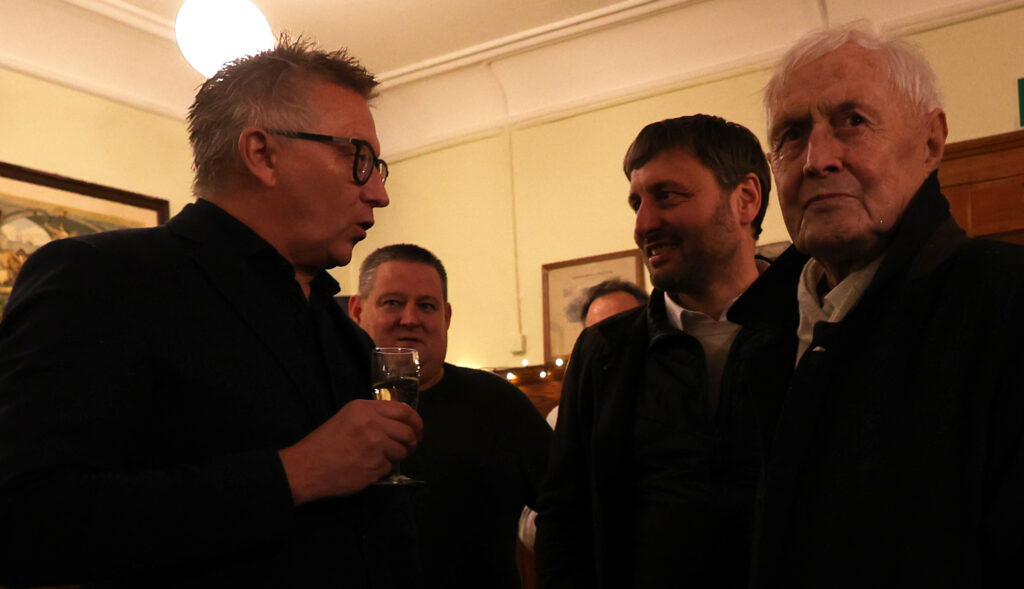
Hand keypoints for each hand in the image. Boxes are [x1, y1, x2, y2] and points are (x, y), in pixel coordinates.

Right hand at [278, 399, 422, 504]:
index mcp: (364, 408)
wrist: (306, 467)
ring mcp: (375, 446)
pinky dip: (382, 470)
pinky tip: (367, 468)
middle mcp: (373, 424)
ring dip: (396, 457)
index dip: (415, 421)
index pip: (404, 410)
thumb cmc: (324, 442)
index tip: (418, 429)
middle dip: (412, 441)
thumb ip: (373, 416)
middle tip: (408, 448)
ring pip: (402, 451)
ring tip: (380, 459)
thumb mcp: (347, 417)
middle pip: (408, 432)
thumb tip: (400, 422)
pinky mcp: (375, 467)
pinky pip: (389, 468)